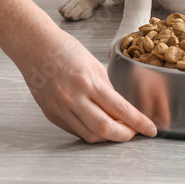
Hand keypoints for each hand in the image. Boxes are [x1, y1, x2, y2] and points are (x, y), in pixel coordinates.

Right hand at [9, 28, 156, 142]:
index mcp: (88, 81)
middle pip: (105, 129)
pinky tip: (95, 124)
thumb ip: (107, 88)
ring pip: (89, 135)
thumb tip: (120, 109)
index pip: (120, 109)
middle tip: (134, 134)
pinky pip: (74, 130)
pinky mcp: (51, 114)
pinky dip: (88, 131)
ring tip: (116, 129)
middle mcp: (73, 97)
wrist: (35, 46)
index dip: (138, 123)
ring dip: (107, 137)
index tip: (150, 129)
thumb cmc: (64, 49)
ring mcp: (60, 108)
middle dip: (124, 136)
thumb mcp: (93, 64)